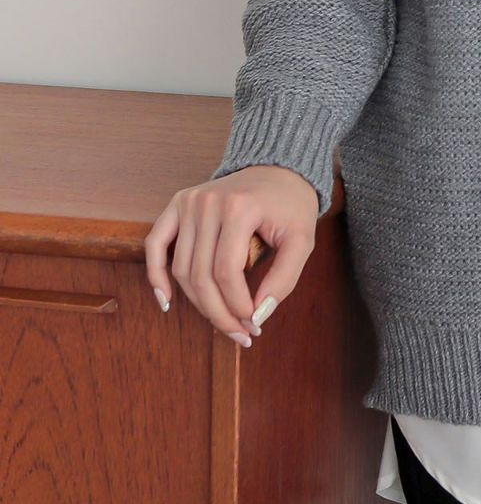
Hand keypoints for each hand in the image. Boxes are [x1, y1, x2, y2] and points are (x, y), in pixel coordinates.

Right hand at [143, 165, 317, 347]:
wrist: (279, 169)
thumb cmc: (291, 206)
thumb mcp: (302, 241)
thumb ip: (283, 280)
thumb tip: (256, 318)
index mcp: (240, 207)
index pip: (227, 272)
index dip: (237, 306)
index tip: (253, 325)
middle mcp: (208, 202)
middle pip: (201, 275)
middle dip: (219, 313)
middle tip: (239, 334)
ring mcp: (189, 201)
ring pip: (182, 269)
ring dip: (199, 303)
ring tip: (222, 322)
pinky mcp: (178, 204)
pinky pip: (156, 245)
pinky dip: (156, 275)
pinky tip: (166, 301)